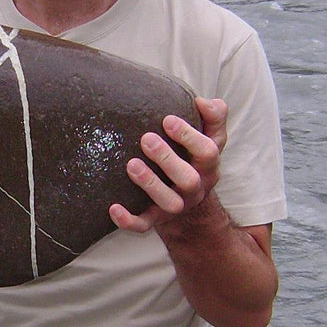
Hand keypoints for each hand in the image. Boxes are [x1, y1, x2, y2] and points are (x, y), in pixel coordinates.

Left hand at [109, 97, 227, 233]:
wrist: (189, 201)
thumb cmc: (193, 158)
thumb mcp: (210, 137)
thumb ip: (213, 117)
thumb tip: (204, 101)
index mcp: (208, 165)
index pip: (207, 151)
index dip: (189, 136)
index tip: (167, 119)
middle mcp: (195, 187)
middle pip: (189, 180)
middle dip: (167, 159)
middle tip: (146, 139)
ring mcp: (177, 205)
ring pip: (170, 203)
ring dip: (151, 185)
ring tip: (131, 165)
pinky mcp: (157, 219)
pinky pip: (144, 225)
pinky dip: (129, 220)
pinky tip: (113, 208)